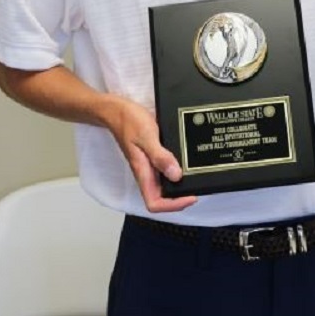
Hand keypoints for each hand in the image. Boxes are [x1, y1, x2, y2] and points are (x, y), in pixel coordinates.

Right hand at [108, 96, 197, 212]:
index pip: (154, 203)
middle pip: (161, 198)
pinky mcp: (151, 156)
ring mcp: (148, 165)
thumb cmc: (128, 121)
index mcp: (142, 172)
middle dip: (179, 198)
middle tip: (197, 188)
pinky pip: (164, 169)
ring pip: (163, 185)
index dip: (173, 205)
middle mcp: (145, 172)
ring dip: (178, 185)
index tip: (190, 196)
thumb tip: (176, 175)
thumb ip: (160, 156)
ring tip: (195, 178)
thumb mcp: (147, 136)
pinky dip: (175, 169)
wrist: (117, 110)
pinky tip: (185, 162)